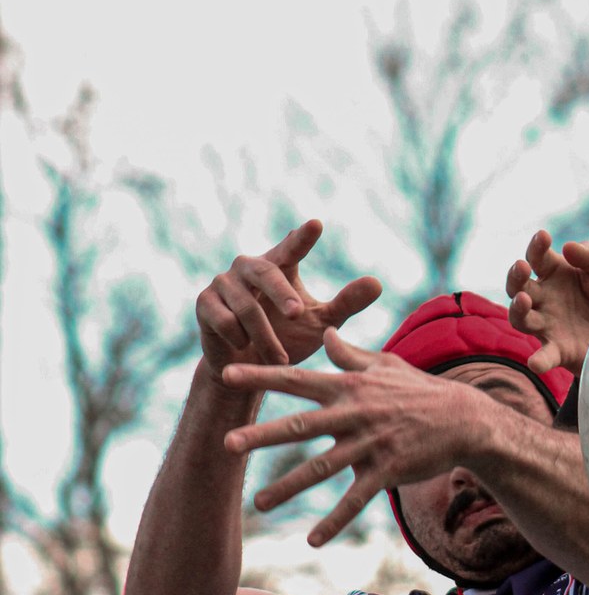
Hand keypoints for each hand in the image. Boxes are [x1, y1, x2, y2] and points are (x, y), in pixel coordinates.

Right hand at [196, 220, 381, 380]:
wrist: (250, 370)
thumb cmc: (288, 338)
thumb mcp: (321, 323)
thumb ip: (346, 303)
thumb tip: (378, 283)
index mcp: (279, 266)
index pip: (292, 247)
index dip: (302, 237)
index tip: (316, 224)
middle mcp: (248, 267)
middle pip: (267, 271)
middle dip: (283, 293)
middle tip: (299, 313)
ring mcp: (223, 283)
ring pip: (247, 306)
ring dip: (267, 336)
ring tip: (280, 357)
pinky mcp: (205, 303)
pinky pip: (225, 320)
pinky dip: (240, 339)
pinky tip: (245, 348)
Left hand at [221, 330, 492, 546]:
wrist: (464, 418)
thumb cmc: (420, 390)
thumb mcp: (386, 364)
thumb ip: (349, 355)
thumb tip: (324, 334)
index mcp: (348, 387)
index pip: (297, 380)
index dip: (261, 375)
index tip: (225, 374)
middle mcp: (354, 414)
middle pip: (301, 426)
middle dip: (262, 435)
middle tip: (225, 443)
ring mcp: (371, 444)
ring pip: (322, 469)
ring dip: (289, 487)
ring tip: (258, 503)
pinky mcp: (388, 470)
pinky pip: (356, 500)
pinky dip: (335, 521)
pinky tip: (313, 541)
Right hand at [506, 230, 588, 377]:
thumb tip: (568, 247)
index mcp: (556, 274)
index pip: (538, 258)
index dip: (536, 246)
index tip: (543, 236)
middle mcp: (546, 299)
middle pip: (518, 287)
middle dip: (515, 276)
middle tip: (522, 266)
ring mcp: (549, 325)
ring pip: (520, 318)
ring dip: (517, 309)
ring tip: (524, 301)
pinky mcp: (560, 351)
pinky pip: (544, 355)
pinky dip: (539, 359)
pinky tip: (535, 363)